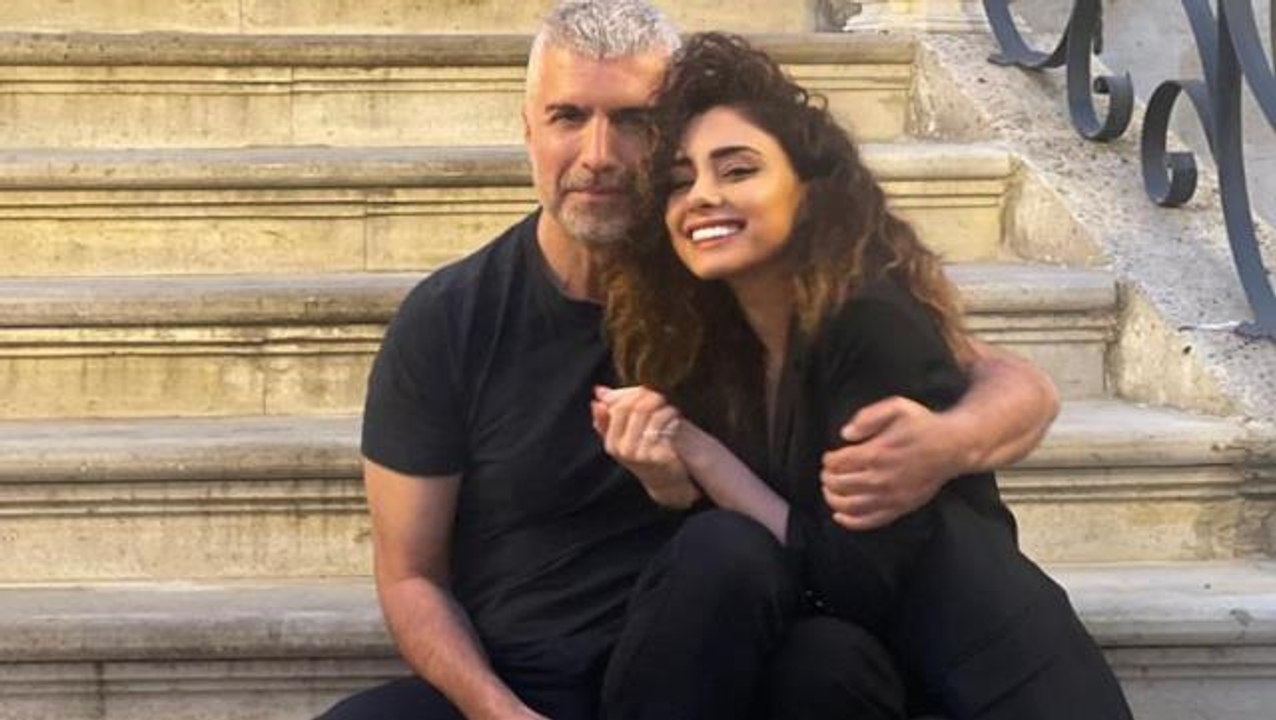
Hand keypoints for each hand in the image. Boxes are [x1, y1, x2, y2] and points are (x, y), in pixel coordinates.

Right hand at [592, 385, 701, 508]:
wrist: (663, 482)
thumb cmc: (641, 453)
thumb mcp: (621, 437)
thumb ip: (608, 414)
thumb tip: (598, 391)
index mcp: (612, 442)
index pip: (620, 408)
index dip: (634, 395)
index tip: (645, 391)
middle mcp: (624, 449)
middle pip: (639, 410)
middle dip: (652, 398)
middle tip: (661, 397)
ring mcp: (642, 455)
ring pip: (655, 418)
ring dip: (666, 409)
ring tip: (671, 410)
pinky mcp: (661, 458)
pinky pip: (668, 429)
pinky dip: (673, 421)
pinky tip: (676, 421)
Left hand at [820, 396, 962, 529]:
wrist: (953, 447)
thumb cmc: (923, 425)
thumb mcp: (897, 407)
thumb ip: (868, 417)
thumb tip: (845, 434)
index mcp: (878, 453)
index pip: (840, 462)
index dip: (828, 461)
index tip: (828, 458)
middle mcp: (883, 478)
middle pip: (841, 484)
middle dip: (828, 479)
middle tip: (826, 473)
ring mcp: (892, 496)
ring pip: (851, 505)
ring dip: (833, 500)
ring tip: (828, 491)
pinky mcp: (900, 508)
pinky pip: (871, 521)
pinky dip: (851, 522)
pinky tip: (839, 516)